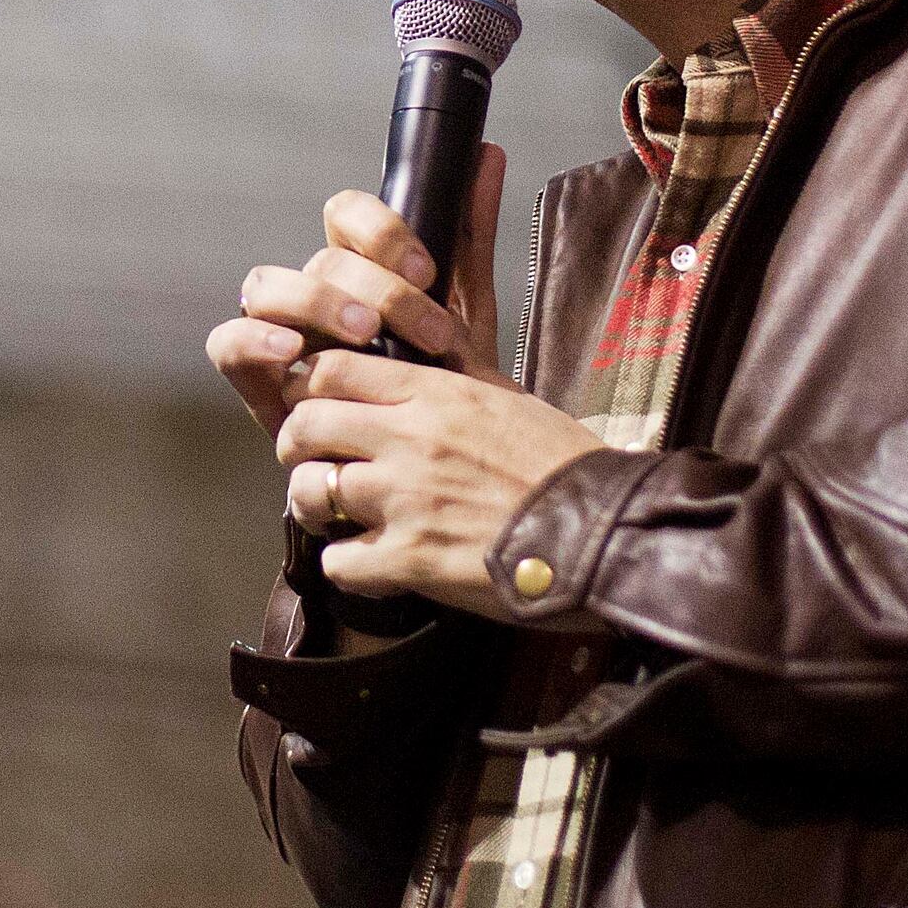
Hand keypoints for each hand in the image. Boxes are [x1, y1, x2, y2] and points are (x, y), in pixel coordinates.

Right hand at [205, 145, 510, 435]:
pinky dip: (251, 341)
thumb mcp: (467, 309)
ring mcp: (279, 333)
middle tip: (425, 331)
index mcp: (357, 270)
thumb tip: (488, 153)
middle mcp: (314, 295)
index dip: (380, 230)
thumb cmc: (442, 385)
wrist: (436, 467)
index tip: (427, 269)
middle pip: (319, 260)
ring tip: (363, 336)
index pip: (345, 216)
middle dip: (375, 290)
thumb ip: (470, 235)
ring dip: (314, 304)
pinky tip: (290, 354)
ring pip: (264, 288)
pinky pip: (227, 344)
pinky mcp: (256, 381)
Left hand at [272, 352, 601, 616]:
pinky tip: (371, 565)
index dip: (311, 389)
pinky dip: (346, 567)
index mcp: (435, 394)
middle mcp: (410, 440)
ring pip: (309, 491)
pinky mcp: (411, 560)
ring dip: (315, 507)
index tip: (317, 407)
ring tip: (337, 518)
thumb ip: (461, 370)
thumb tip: (435, 339)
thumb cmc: (568, 468)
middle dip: (299, 447)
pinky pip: (338, 562)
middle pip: (304, 425)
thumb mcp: (511, 398)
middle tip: (316, 464)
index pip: (331, 369)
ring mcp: (406, 500)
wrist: (608, 534)